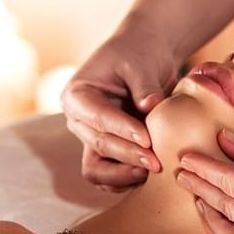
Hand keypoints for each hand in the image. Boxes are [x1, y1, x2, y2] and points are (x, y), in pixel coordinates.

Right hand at [62, 20, 180, 191]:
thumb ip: (144, 86)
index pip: (98, 117)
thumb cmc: (139, 54)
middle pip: (99, 145)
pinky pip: (110, 175)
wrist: (147, 57)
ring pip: (98, 168)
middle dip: (128, 154)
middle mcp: (79, 120)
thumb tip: (150, 106)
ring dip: (124, 174)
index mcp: (77, 95)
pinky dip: (127, 179)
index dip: (121, 130)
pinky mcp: (108, 151)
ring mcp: (91, 138)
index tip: (147, 139)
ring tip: (153, 172)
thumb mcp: (140, 64)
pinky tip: (150, 177)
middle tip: (156, 161)